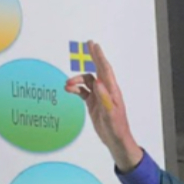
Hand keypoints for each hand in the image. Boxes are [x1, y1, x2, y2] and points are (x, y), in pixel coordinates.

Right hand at [68, 40, 140, 169]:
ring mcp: (99, 96)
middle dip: (93, 57)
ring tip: (67, 84)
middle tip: (88, 45)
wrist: (115, 139)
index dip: (99, 57)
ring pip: (86, 81)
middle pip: (98, 69)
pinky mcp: (93, 103)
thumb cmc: (116, 127)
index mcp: (112, 90)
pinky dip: (75, 89)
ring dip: (76, 80)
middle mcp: (105, 90)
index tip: (94, 46)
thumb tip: (98, 82)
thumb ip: (104, 97)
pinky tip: (68, 89)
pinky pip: (82, 92)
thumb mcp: (110, 113)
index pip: (105, 70)